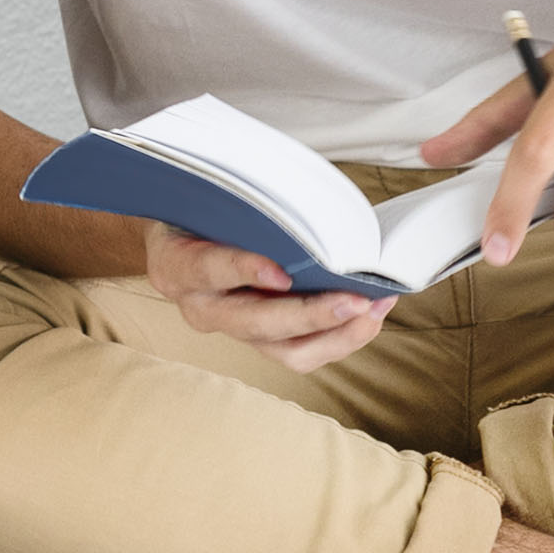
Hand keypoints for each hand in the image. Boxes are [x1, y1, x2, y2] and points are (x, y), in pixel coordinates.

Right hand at [145, 222, 394, 373]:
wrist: (181, 244)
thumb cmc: (202, 216)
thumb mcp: (207, 200)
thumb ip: (240, 207)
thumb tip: (298, 200)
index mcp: (179, 267)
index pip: (208, 269)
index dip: (244, 271)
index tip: (280, 273)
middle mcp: (202, 308)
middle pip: (255, 324)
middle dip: (310, 315)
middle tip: (355, 300)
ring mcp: (233, 330)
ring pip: (285, 352)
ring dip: (337, 335)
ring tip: (374, 309)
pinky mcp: (261, 342)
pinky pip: (302, 352)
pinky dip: (341, 337)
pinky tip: (369, 315)